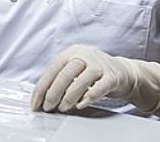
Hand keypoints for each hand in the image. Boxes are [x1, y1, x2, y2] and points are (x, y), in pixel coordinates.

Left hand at [31, 45, 159, 114]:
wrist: (124, 72)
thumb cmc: (94, 73)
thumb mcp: (75, 70)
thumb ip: (61, 79)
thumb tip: (42, 97)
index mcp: (71, 52)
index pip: (52, 70)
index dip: (42, 88)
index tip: (36, 103)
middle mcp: (84, 55)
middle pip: (64, 75)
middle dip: (53, 94)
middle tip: (48, 107)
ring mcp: (99, 64)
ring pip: (80, 81)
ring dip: (68, 98)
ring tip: (63, 108)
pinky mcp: (112, 76)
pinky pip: (98, 88)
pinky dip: (88, 98)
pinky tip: (80, 105)